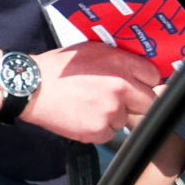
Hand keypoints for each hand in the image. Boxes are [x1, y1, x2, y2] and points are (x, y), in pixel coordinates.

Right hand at [23, 42, 162, 143]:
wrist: (32, 88)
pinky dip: (99, 129)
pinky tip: (83, 116)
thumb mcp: (92, 50)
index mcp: (120, 64)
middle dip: (136, 102)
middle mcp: (119, 87)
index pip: (153, 76)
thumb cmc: (58, 68)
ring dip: (114, 116)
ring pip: (126, 120)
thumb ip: (118, 58)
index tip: (139, 84)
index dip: (145, 81)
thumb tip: (138, 67)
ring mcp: (110, 111)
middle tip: (120, 99)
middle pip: (148, 103)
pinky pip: (109, 134)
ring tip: (91, 105)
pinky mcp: (97, 131)